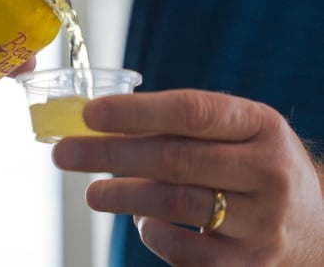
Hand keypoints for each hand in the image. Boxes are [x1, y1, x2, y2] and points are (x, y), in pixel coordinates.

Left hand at [53, 89, 323, 265]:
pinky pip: (182, 248)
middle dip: (110, 154)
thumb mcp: (238, 132)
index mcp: (261, 125)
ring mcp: (261, 223)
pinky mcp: (248, 265)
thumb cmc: (257, 166)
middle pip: (174, 159)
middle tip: (65, 153)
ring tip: (91, 192)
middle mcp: (267, 172)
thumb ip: (183, 126)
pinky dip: (151, 231)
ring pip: (173, 204)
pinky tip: (142, 219)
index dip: (136, 111)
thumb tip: (105, 124)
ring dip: (122, 195)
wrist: (315, 226)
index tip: (90, 114)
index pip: (192, 111)